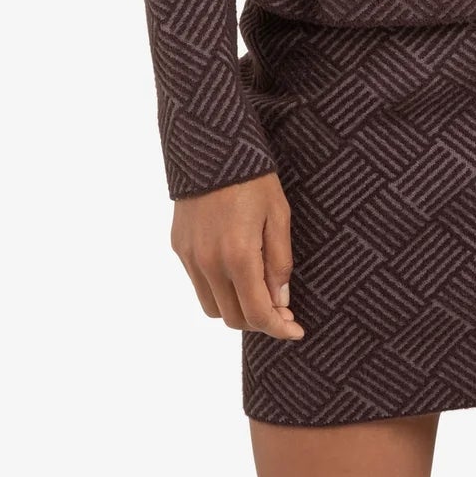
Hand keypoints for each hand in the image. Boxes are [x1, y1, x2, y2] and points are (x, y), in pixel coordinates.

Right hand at [170, 172, 305, 338]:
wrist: (212, 145)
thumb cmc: (253, 178)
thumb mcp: (279, 216)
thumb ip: (279, 263)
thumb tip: (279, 301)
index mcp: (238, 256)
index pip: (257, 314)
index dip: (279, 329)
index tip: (296, 331)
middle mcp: (209, 263)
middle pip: (233, 318)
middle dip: (259, 321)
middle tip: (281, 310)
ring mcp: (190, 256)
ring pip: (212, 307)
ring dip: (236, 308)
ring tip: (258, 291)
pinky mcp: (179, 247)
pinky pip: (198, 283)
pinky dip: (218, 289)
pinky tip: (235, 271)